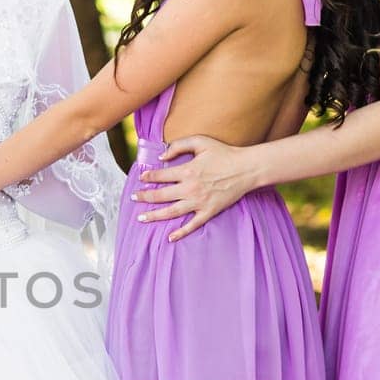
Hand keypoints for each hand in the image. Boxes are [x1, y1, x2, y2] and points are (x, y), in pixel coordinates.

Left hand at [133, 135, 259, 241]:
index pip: (160, 176)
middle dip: (144, 197)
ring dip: (154, 216)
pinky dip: (181, 232)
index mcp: (187, 171)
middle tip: (133, 197)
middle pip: (160, 196)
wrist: (246, 168)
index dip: (148, 176)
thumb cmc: (224, 153)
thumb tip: (162, 157)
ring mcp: (199, 202)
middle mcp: (190, 188)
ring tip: (141, 218)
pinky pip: (192, 225)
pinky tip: (170, 237)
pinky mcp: (209, 211)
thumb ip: (179, 145)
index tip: (141, 178)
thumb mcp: (201, 142)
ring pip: (171, 212)